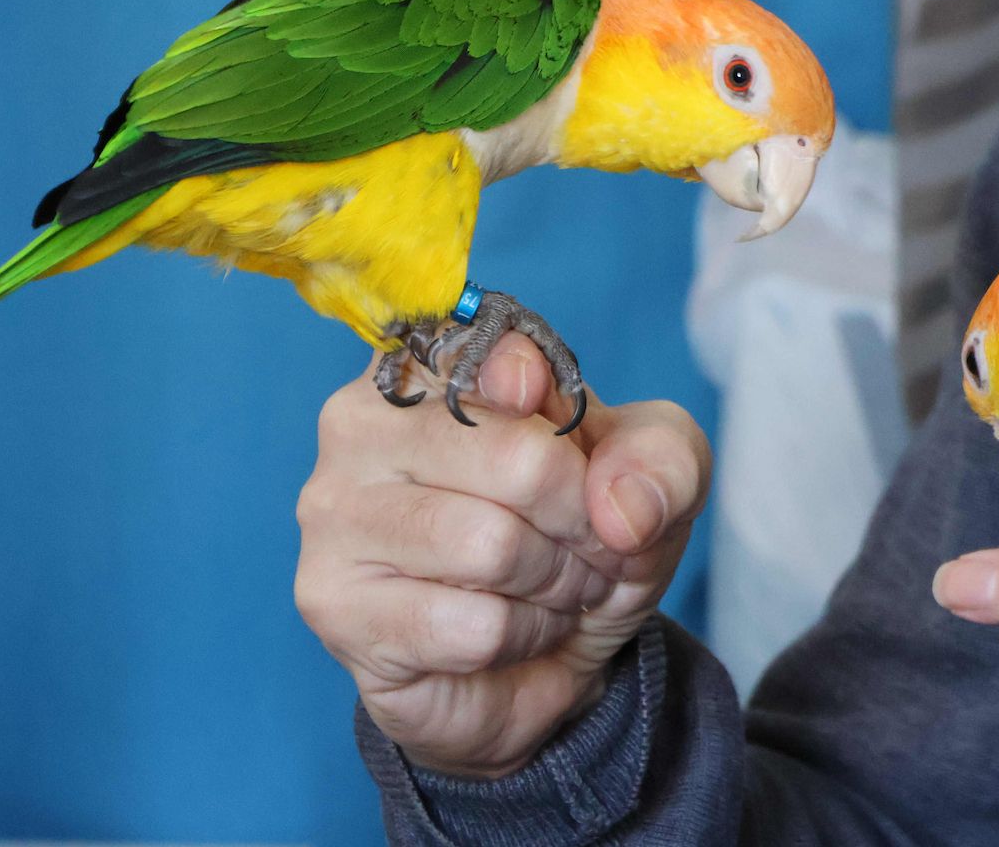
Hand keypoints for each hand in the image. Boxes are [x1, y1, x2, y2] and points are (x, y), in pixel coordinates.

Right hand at [294, 335, 710, 777]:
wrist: (549, 653)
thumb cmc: (581, 532)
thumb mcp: (657, 474)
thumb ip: (662, 459)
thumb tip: (620, 506)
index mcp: (430, 363)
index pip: (481, 345)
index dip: (546, 393)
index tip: (558, 421)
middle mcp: (360, 425)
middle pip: (515, 458)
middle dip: (585, 520)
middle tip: (593, 545)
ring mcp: (336, 516)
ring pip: (490, 547)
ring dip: (557, 584)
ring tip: (555, 589)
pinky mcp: (339, 607)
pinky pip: (471, 627)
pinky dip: (523, 636)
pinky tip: (511, 631)